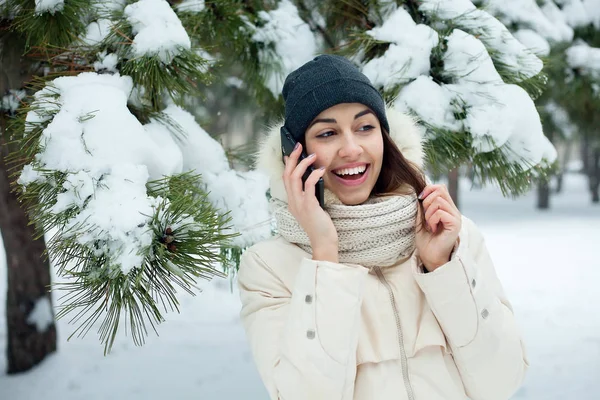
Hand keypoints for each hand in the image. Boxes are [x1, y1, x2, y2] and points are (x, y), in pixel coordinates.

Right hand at [283, 143, 337, 261]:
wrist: (323, 242)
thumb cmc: (320, 225)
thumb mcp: (312, 208)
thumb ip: (309, 196)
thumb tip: (313, 180)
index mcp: (292, 202)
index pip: (285, 179)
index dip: (287, 164)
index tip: (290, 153)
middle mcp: (293, 202)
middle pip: (287, 175)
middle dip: (292, 158)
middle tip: (298, 146)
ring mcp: (299, 204)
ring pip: (294, 178)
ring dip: (302, 164)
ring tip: (312, 155)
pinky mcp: (309, 206)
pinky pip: (308, 186)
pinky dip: (313, 175)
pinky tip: (320, 169)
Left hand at [415, 184, 461, 271]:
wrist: (430, 256)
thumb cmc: (426, 239)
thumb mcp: (420, 219)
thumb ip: (422, 206)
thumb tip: (419, 192)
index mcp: (446, 207)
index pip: (440, 187)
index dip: (428, 189)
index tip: (420, 200)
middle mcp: (453, 210)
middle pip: (440, 190)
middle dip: (427, 202)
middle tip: (426, 217)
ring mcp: (455, 216)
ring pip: (438, 201)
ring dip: (428, 213)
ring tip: (429, 225)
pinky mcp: (455, 224)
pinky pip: (440, 212)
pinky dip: (432, 220)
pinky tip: (433, 229)